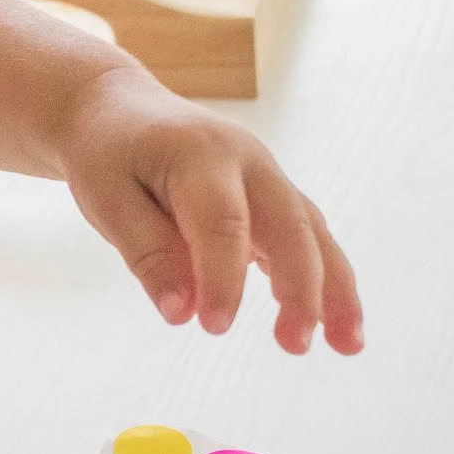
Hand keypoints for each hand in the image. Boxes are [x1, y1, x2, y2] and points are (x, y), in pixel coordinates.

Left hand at [56, 67, 362, 355]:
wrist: (117, 107)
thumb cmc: (107, 154)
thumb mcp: (106, 200)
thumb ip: (147, 254)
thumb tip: (182, 312)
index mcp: (200, 154)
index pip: (221, 223)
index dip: (223, 278)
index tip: (213, 327)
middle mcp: (247, 160)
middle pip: (288, 225)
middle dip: (300, 288)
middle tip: (294, 345)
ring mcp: (266, 175)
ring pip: (312, 232)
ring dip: (334, 289)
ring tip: (347, 346)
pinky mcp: (271, 195)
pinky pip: (308, 237)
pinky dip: (327, 279)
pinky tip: (337, 327)